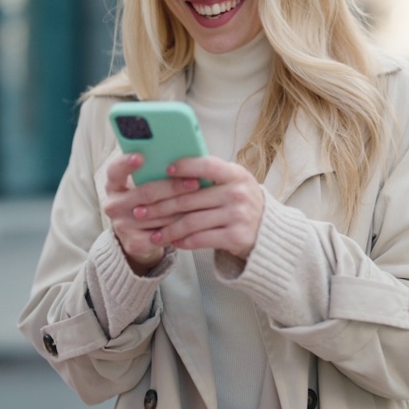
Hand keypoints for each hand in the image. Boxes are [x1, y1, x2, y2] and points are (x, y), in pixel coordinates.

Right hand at [102, 152, 200, 273]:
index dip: (127, 163)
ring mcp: (121, 226)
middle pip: (145, 193)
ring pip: (158, 214)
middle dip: (173, 187)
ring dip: (182, 208)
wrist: (141, 234)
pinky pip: (161, 235)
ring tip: (202, 200)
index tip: (141, 156)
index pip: (115, 170)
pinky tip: (194, 221)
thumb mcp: (146, 183)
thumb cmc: (149, 200)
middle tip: (194, 182)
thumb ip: (156, 171)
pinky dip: (179, 228)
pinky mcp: (133, 243)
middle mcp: (113, 205)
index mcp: (114, 184)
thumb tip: (184, 156)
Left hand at [134, 156, 264, 259]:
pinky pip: (201, 239)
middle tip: (140, 211)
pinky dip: (184, 242)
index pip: (207, 166)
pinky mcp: (236, 237)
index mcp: (236, 174)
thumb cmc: (240, 202)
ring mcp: (238, 216)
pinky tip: (173, 242)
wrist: (268, 230)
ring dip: (168, 229)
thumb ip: (210, 175)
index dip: (185, 166)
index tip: (165, 170)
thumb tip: (170, 170)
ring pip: (192, 222)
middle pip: (190, 198)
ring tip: (154, 234)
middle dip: (160, 206)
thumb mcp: (234, 182)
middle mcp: (238, 193)